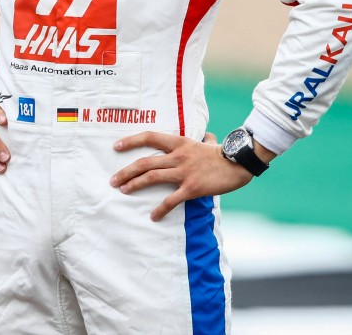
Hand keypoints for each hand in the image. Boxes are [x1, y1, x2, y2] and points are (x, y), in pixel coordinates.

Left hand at [110, 132, 261, 221]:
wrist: (238, 162)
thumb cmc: (223, 153)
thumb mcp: (209, 142)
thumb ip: (204, 139)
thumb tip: (208, 136)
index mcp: (179, 142)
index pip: (149, 137)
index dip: (130, 141)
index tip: (116, 146)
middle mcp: (177, 156)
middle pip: (144, 162)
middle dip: (126, 171)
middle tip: (112, 180)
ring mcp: (183, 172)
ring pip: (152, 177)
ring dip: (134, 185)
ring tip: (123, 190)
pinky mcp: (191, 188)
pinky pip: (171, 200)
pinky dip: (161, 209)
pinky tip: (153, 216)